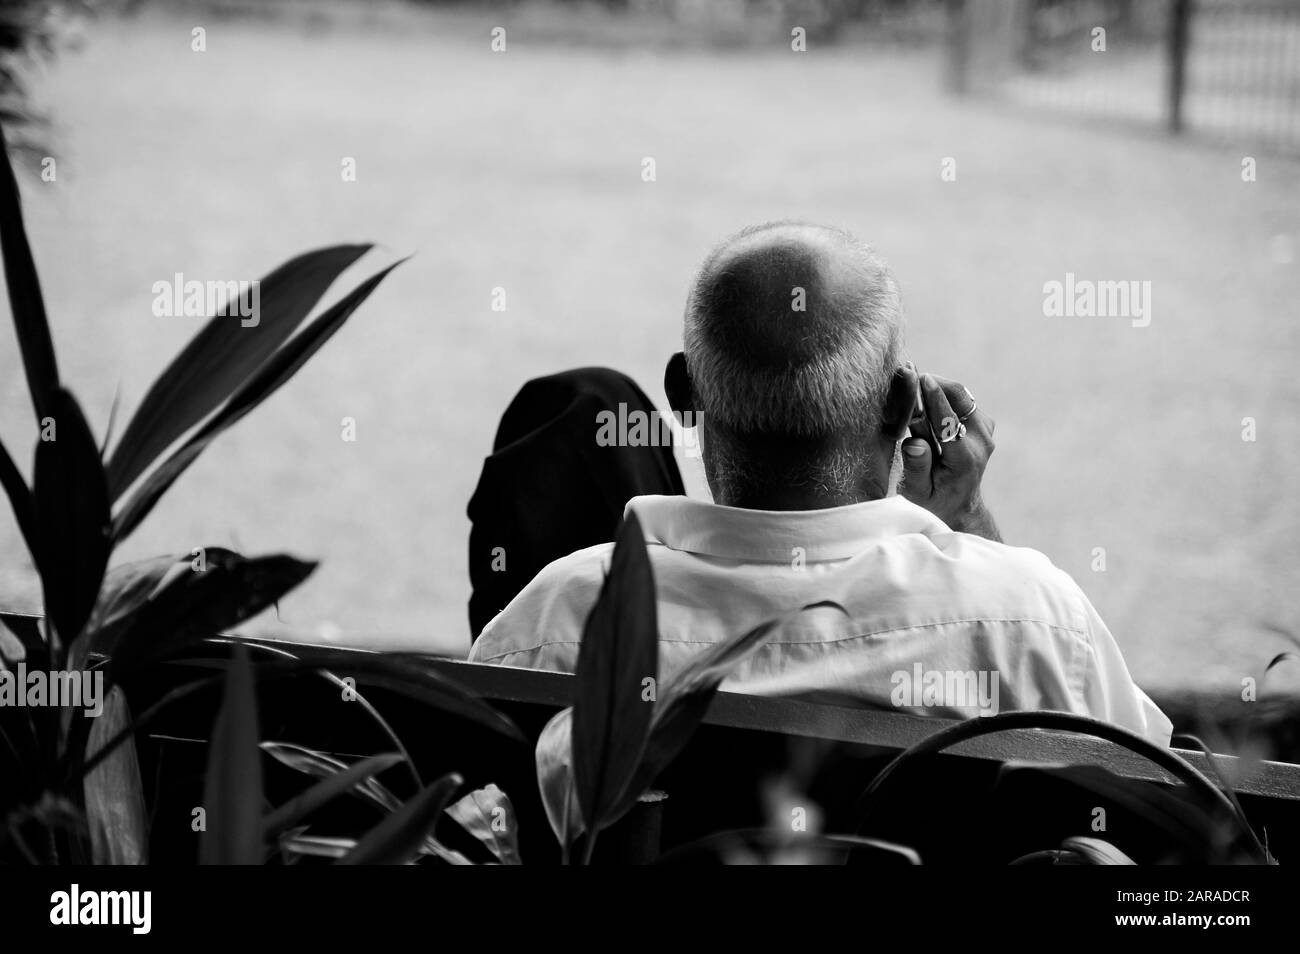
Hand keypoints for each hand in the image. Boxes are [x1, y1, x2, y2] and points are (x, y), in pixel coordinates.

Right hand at [899, 372, 999, 540]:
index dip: (935, 399)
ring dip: (936, 389)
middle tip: (908, 376)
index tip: (921, 377)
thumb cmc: (932, 500)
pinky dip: (942, 394)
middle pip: (960, 399)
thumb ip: (917, 467)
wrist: (958, 506)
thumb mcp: (919, 492)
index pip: (949, 422)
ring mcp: (985, 431)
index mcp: (965, 460)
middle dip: (934, 385)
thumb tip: (913, 443)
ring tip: (912, 390)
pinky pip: (961, 400)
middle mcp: (981, 442)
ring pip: (961, 396)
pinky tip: (924, 400)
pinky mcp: (982, 423)